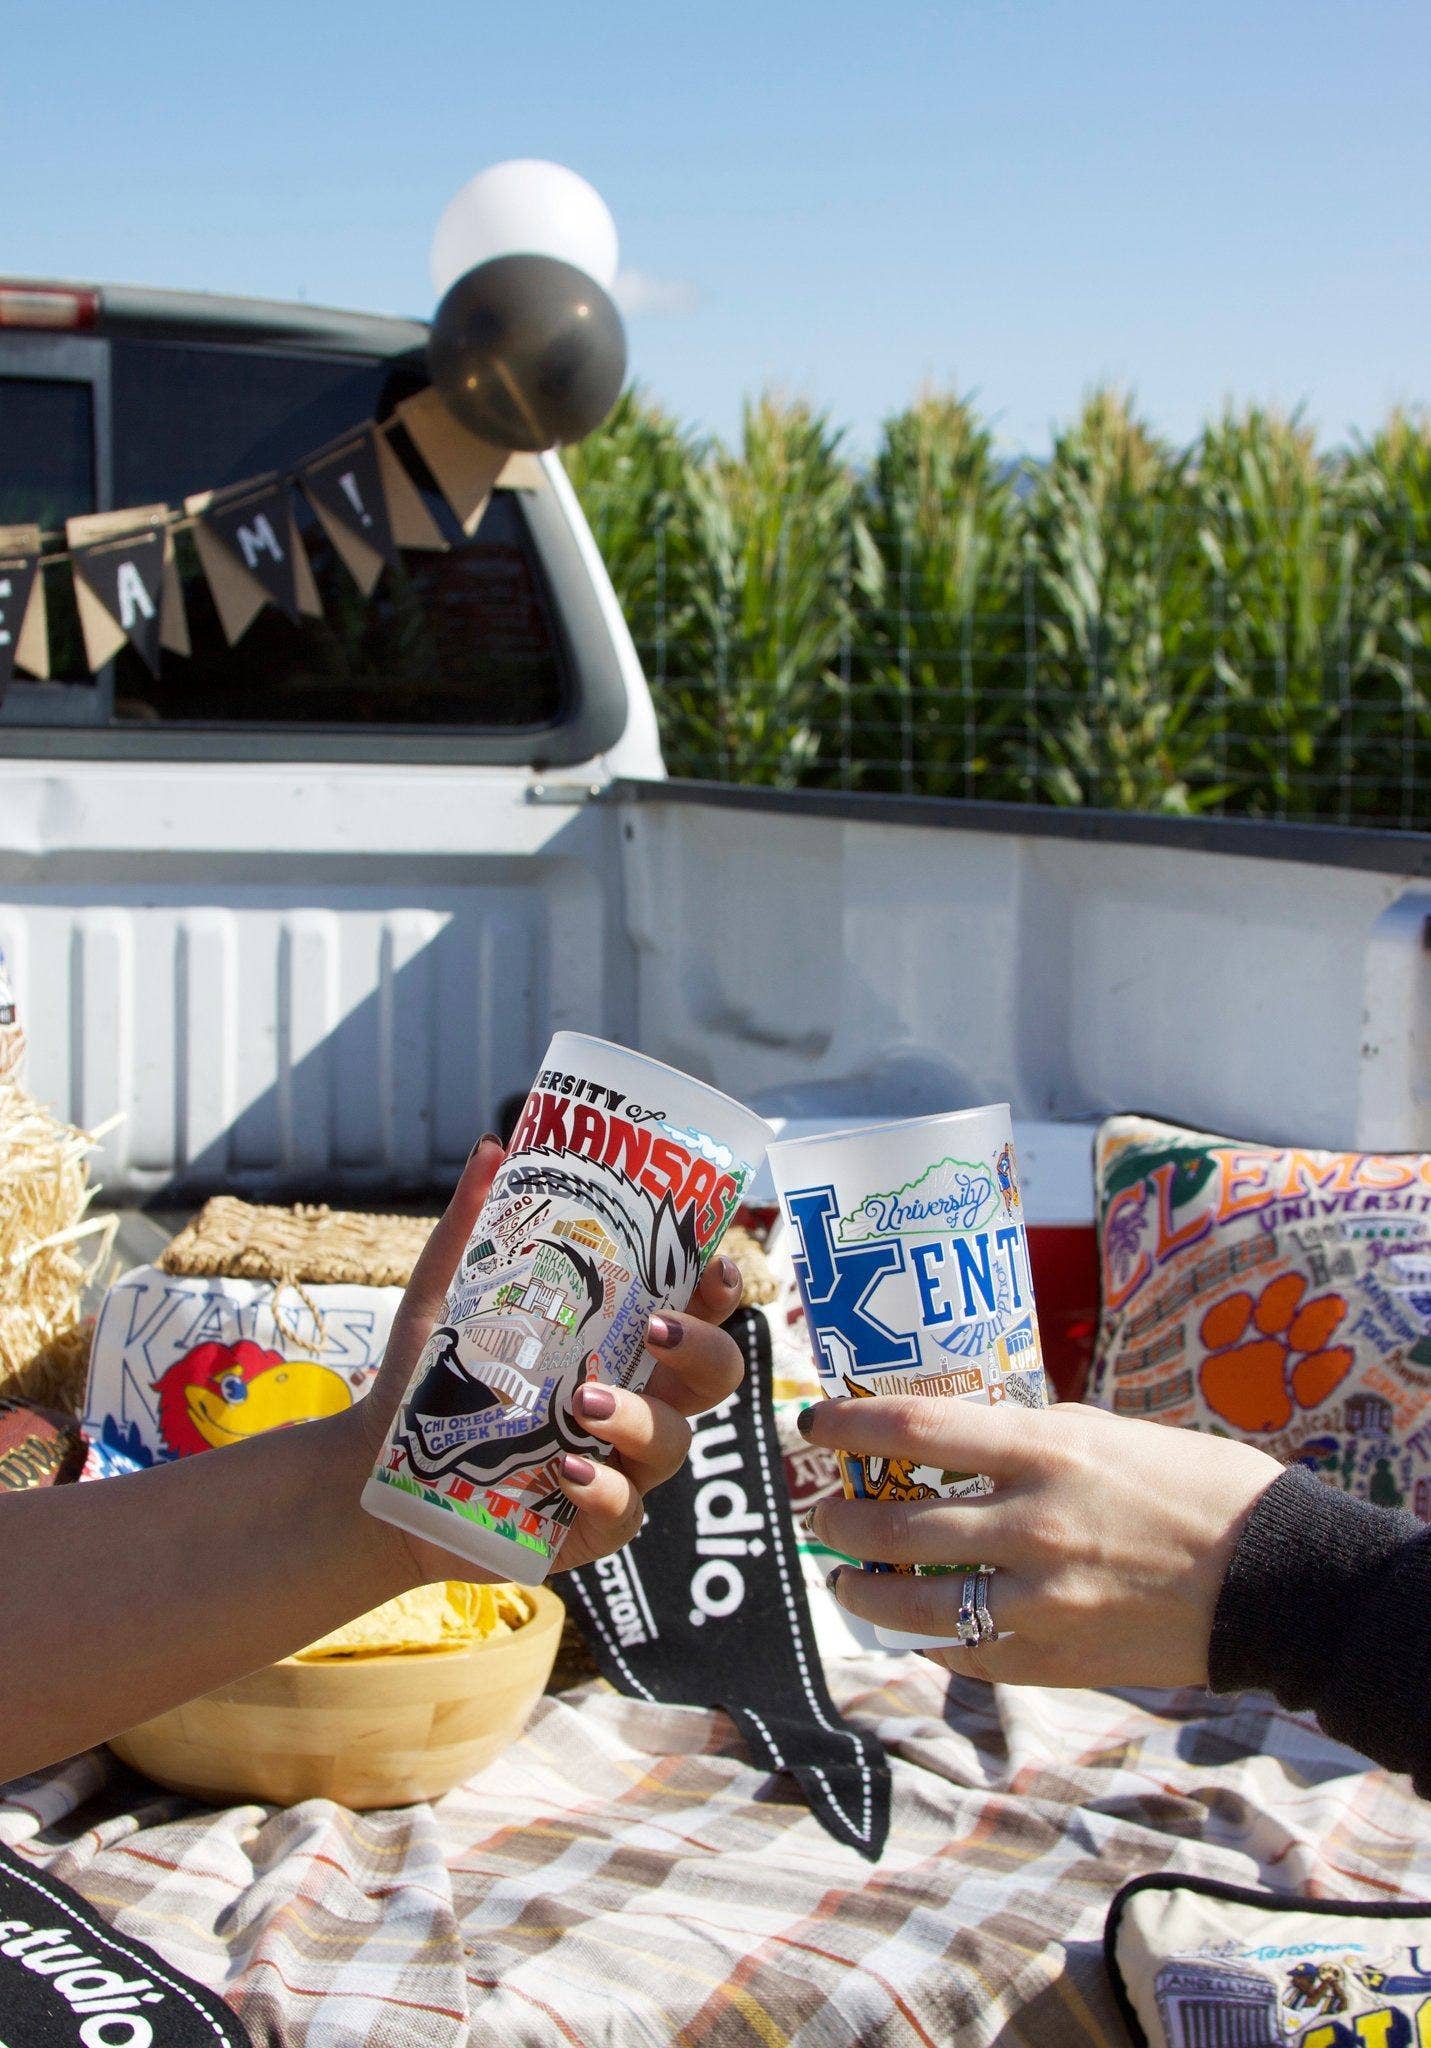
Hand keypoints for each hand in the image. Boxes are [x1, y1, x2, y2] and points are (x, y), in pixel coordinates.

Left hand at [352, 1137, 745, 1582]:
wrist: (377, 1469)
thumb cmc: (434, 1378)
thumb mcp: (447, 1294)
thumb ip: (473, 1225)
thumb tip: (493, 1146)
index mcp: (621, 1343)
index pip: (697, 1312)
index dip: (720, 1293)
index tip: (713, 1268)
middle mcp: (637, 1401)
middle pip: (716, 1377)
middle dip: (703, 1349)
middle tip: (657, 1328)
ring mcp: (620, 1465)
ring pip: (675, 1443)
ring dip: (639, 1418)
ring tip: (583, 1399)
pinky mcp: (590, 1526)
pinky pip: (625, 1513)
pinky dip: (604, 1490)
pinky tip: (567, 1470)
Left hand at [803, 1396, 1281, 1687]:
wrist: (1273, 1581)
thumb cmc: (1198, 1488)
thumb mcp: (1108, 1433)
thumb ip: (1031, 1438)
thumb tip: (964, 1440)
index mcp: (1046, 1453)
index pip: (915, 1428)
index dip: (849, 1425)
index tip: (814, 1424)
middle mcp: (1031, 1527)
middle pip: (895, 1523)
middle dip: (840, 1521)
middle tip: (822, 1514)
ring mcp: (1039, 1603)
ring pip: (913, 1604)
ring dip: (864, 1592)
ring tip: (846, 1582)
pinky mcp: (1055, 1661)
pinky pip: (966, 1656)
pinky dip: (932, 1641)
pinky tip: (918, 1629)